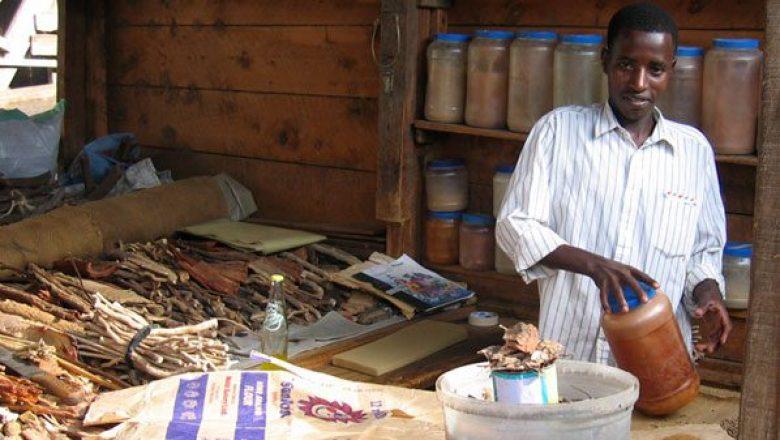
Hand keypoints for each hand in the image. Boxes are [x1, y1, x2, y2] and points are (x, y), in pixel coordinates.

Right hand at [539, 245, 657, 312]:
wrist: (595, 263)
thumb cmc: (614, 270)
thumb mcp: (624, 270)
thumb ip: (632, 279)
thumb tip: (644, 294)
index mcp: (628, 269)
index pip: (641, 274)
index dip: (650, 280)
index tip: (658, 287)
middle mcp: (620, 272)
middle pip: (631, 282)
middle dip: (638, 291)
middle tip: (645, 301)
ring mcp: (610, 277)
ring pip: (617, 290)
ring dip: (621, 300)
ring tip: (626, 310)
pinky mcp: (601, 282)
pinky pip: (603, 294)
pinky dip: (605, 303)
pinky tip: (608, 311)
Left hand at [693, 279, 731, 353]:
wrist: (707, 292)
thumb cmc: (709, 295)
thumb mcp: (706, 300)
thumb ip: (702, 307)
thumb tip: (697, 313)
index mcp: (723, 316)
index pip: (726, 326)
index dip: (724, 334)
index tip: (721, 341)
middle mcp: (721, 323)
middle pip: (720, 335)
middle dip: (714, 343)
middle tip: (706, 349)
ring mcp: (717, 326)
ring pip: (715, 339)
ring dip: (709, 345)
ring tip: (698, 349)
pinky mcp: (711, 328)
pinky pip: (710, 338)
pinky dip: (706, 342)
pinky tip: (697, 346)